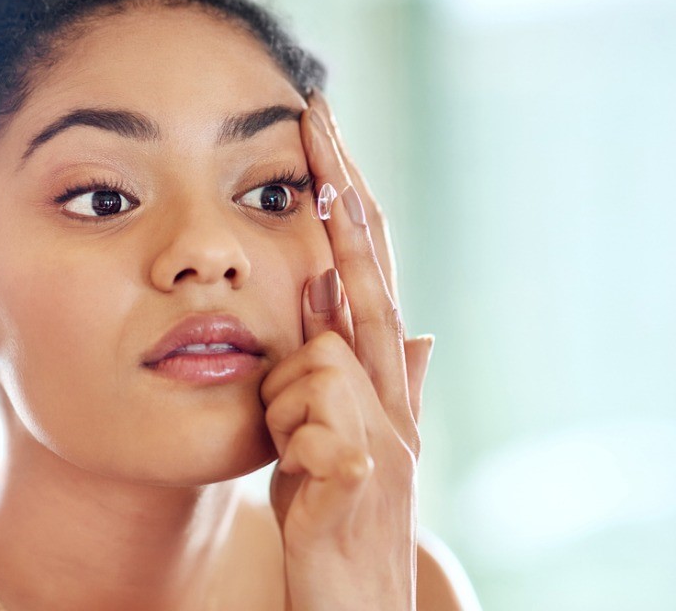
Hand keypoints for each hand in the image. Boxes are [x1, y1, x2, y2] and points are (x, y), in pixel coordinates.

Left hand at [261, 89, 432, 609]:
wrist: (351, 595)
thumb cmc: (331, 506)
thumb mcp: (328, 428)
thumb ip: (346, 363)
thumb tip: (370, 305)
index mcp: (374, 371)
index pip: (362, 266)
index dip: (343, 199)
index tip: (317, 134)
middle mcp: (390, 387)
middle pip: (365, 269)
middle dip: (338, 190)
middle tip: (314, 115)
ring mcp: (383, 425)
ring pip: (320, 355)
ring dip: (287, 401)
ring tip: (300, 458)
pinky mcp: (363, 467)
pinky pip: (307, 422)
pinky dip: (292, 444)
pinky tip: (307, 482)